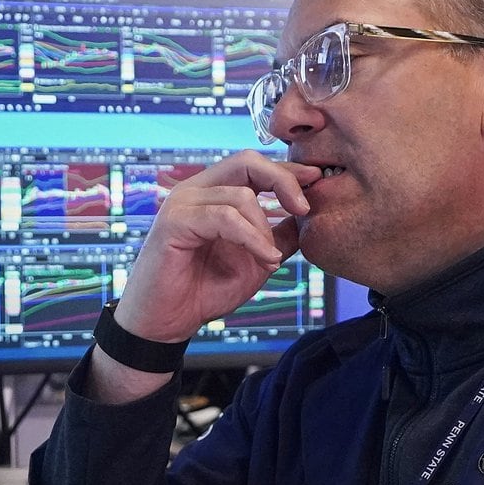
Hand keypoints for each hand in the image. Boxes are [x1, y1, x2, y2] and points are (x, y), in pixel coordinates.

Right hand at [116, 150, 321, 341]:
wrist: (167, 323)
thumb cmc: (205, 290)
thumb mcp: (256, 261)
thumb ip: (279, 238)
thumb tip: (309, 219)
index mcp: (213, 193)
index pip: (253, 165)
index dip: (287, 169)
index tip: (316, 177)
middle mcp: (196, 190)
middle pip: (247, 161)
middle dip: (282, 180)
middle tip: (304, 207)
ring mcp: (182, 203)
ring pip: (240, 195)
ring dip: (265, 229)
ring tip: (272, 259)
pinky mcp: (174, 222)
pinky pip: (224, 218)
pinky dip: (251, 238)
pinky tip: (265, 258)